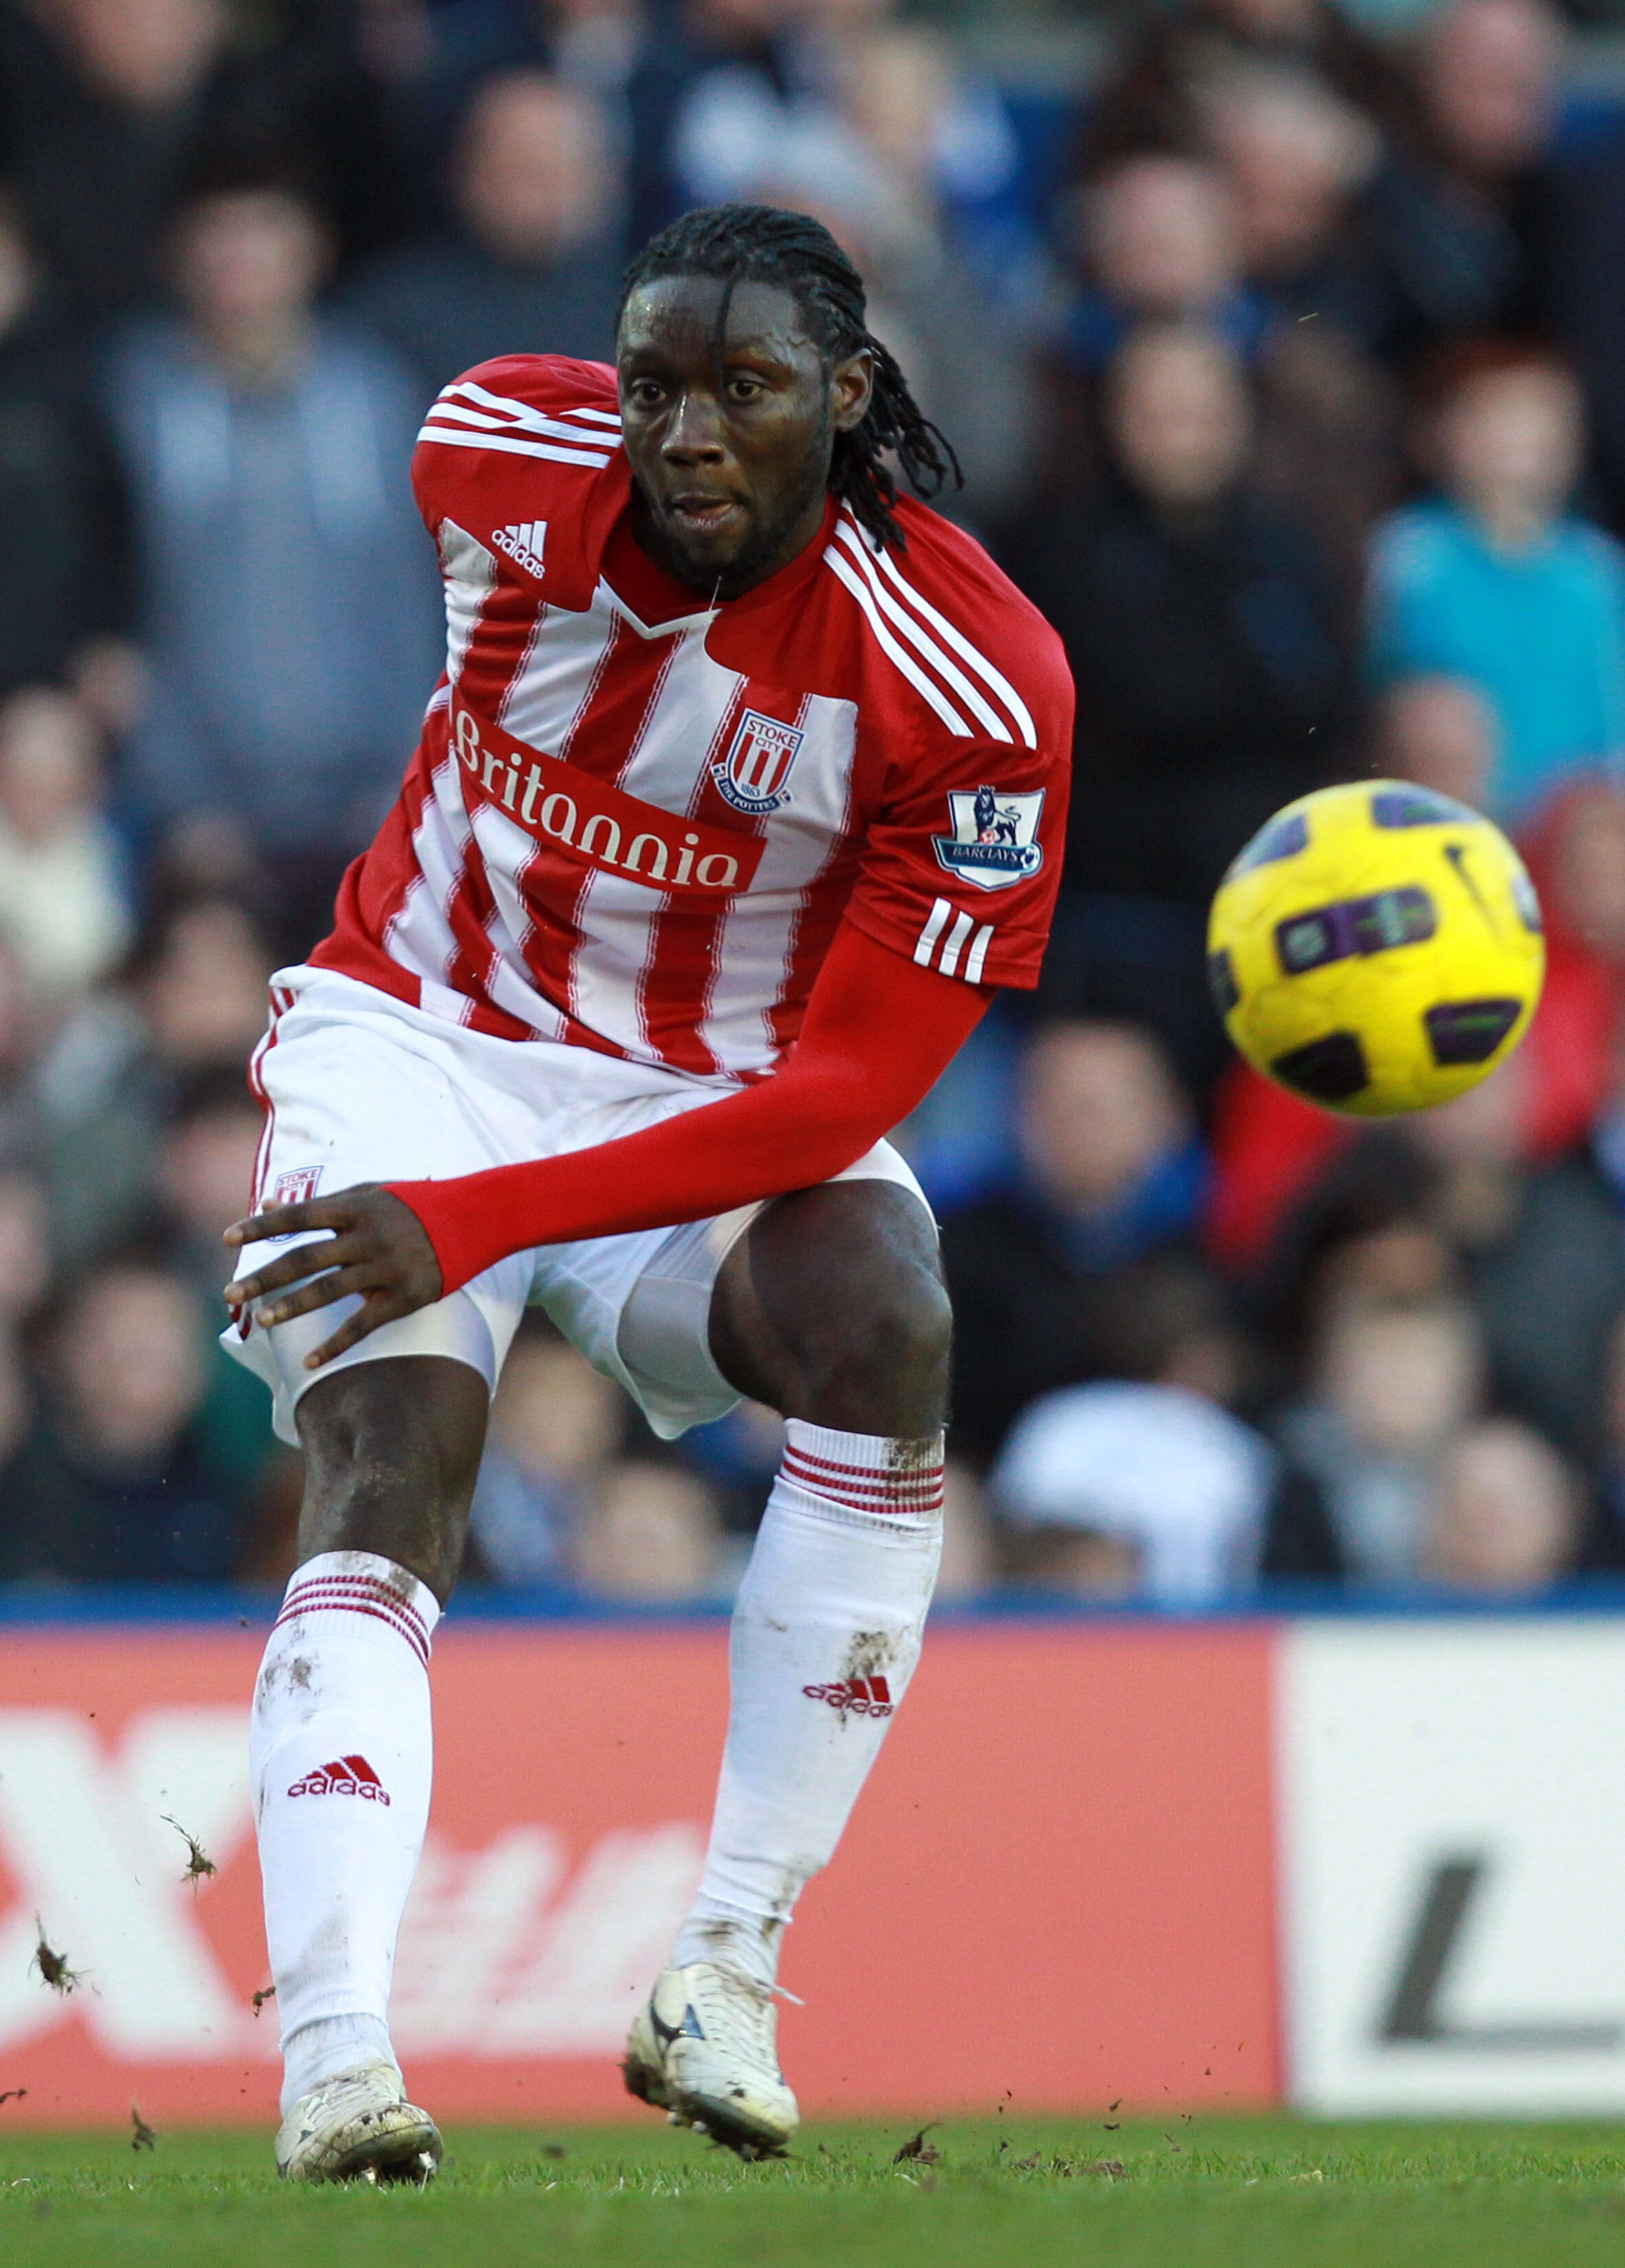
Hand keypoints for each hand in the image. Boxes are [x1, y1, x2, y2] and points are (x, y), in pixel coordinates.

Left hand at [223, 1184, 442, 1369]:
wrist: (474, 1220)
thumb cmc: (414, 1205)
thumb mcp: (369, 1193)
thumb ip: (319, 1201)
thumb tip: (264, 1201)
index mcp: (356, 1207)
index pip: (299, 1216)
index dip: (262, 1227)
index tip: (227, 1238)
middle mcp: (368, 1237)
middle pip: (306, 1258)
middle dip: (265, 1276)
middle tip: (230, 1293)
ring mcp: (386, 1268)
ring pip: (330, 1291)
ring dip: (292, 1307)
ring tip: (262, 1321)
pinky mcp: (403, 1297)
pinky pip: (363, 1325)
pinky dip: (335, 1345)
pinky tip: (308, 1361)